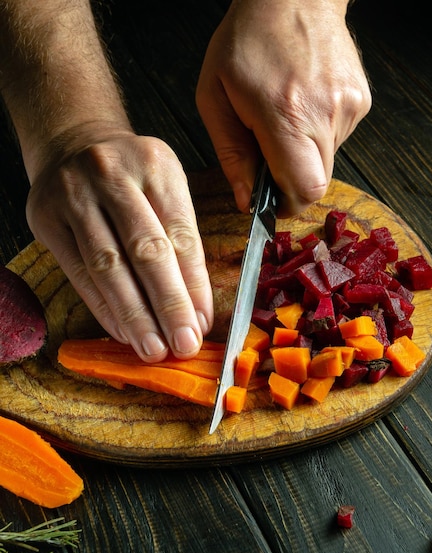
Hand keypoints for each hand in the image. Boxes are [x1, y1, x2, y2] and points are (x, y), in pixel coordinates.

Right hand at [26, 130, 213, 361]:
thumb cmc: (131, 175)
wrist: (72, 142)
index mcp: (155, 165)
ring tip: (153, 348)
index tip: (203, 323)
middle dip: (168, 305)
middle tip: (183, 344)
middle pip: (145, 250)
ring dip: (134, 315)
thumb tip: (195, 308)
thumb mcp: (165, 187)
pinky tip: (122, 331)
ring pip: (108, 267)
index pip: (180, 235)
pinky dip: (103, 307)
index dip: (194, 285)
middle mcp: (112, 175)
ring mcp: (74, 195)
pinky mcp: (46, 218)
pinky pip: (78, 273)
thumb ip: (181, 239)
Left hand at [196, 0, 371, 214]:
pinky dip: (318, 134)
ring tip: (285, 118)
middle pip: (318, 183)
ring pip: (327, 162)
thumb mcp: (215, 97)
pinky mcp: (361, 101)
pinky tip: (304, 106)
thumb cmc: (247, 41)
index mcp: (286, 114)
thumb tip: (245, 200)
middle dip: (291, 183)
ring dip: (303, 155)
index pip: (303, 189)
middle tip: (270, 158)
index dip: (287, 205)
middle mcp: (325, 112)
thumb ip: (231, 155)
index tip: (270, 201)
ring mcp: (348, 107)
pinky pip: (338, 139)